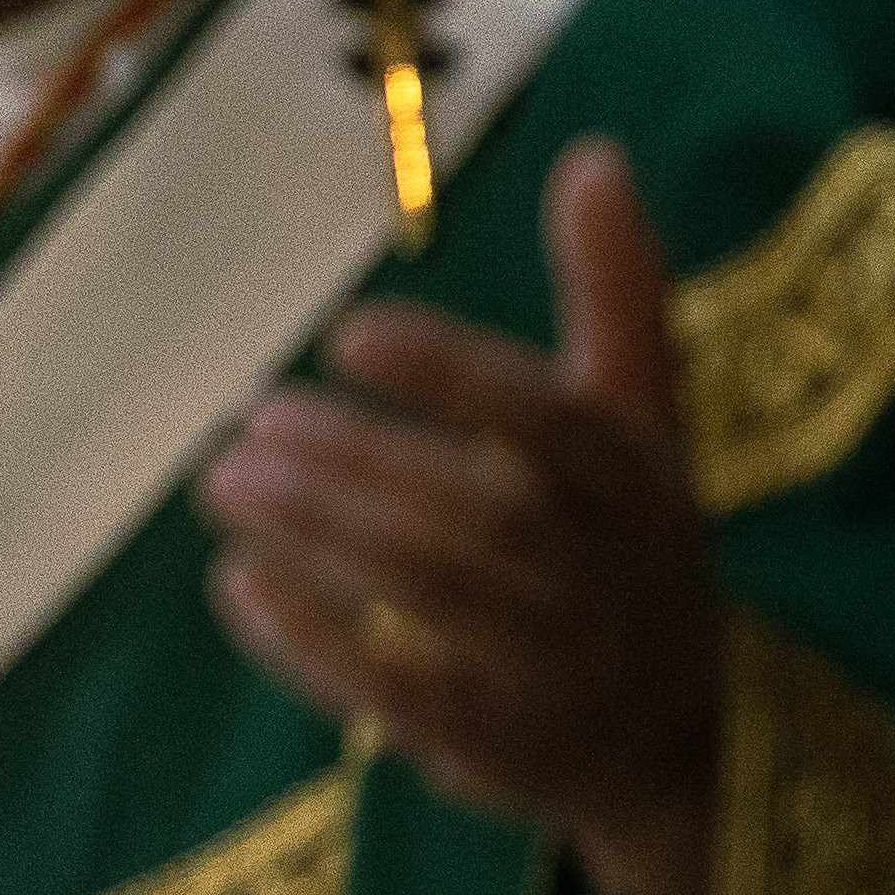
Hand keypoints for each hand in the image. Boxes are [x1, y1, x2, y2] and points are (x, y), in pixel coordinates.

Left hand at [197, 138, 721, 894]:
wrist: (674, 729)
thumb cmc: (629, 535)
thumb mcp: (641, 417)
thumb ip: (615, 291)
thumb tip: (595, 153)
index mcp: (634, 480)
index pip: (552, 422)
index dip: (452, 375)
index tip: (349, 333)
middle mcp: (602, 573)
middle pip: (476, 511)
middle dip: (354, 458)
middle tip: (250, 414)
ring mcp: (550, 665)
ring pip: (426, 592)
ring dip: (315, 531)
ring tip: (221, 477)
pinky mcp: (492, 741)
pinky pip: (392, 691)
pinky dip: (309, 636)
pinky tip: (236, 579)